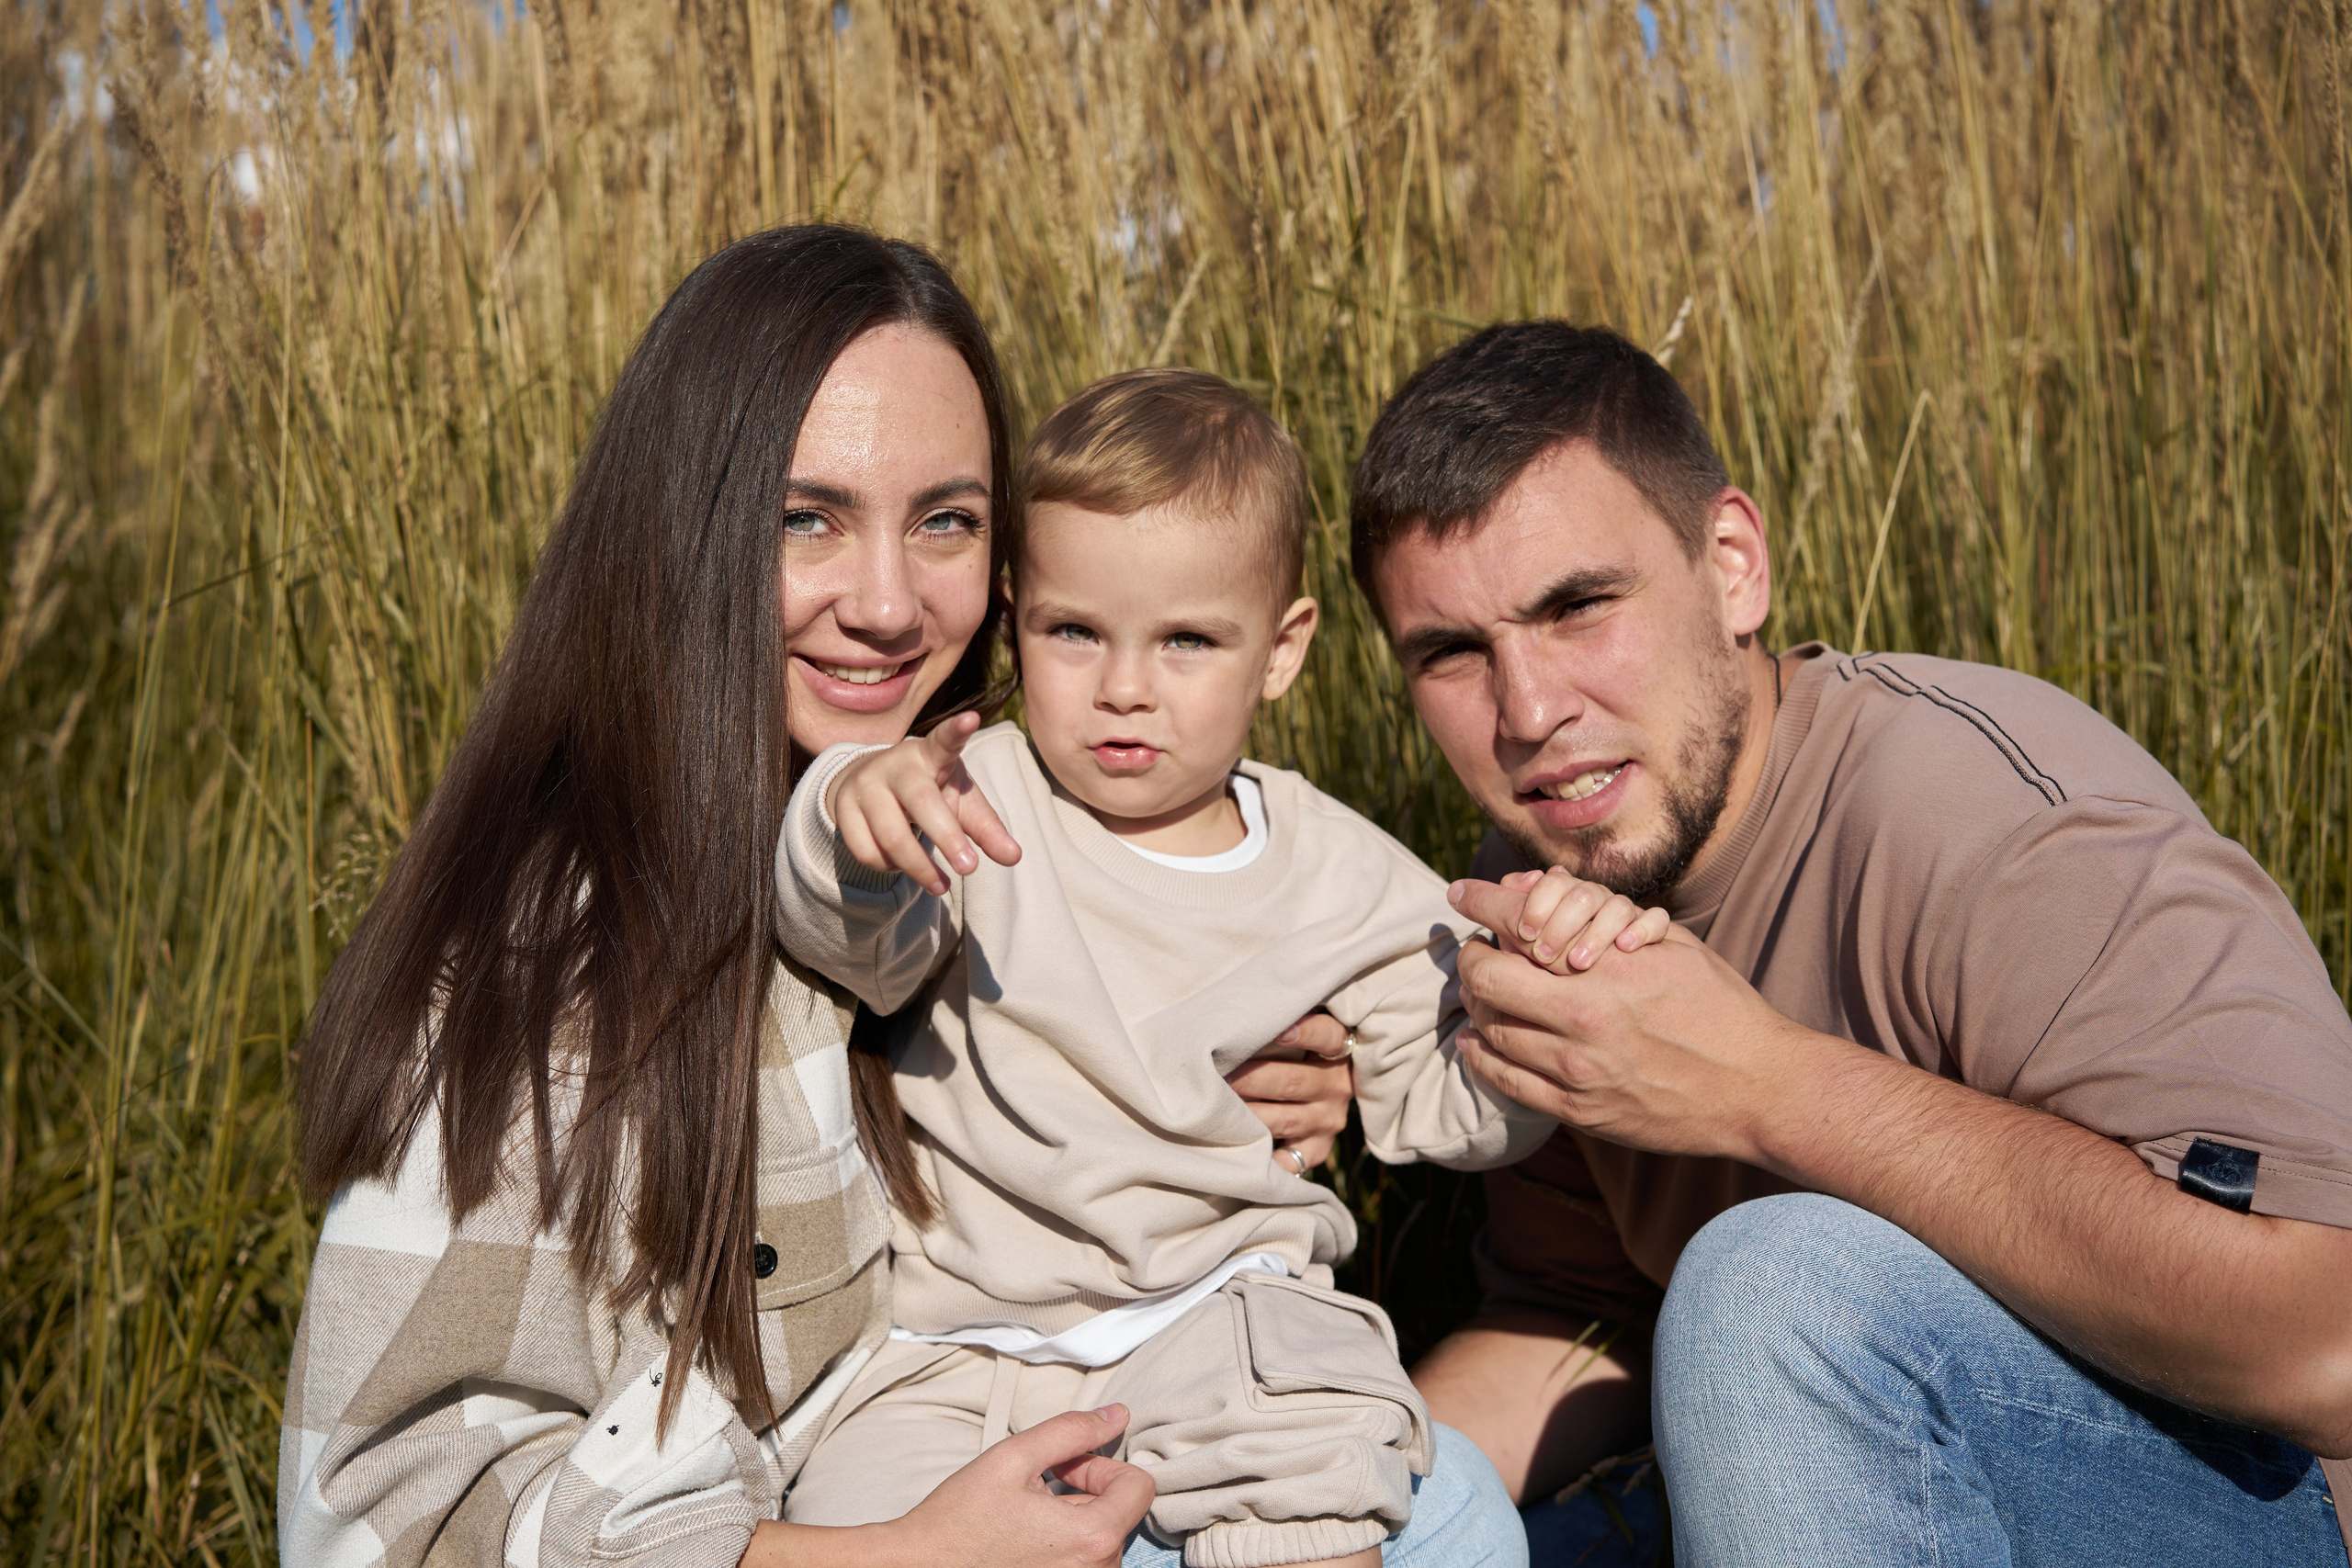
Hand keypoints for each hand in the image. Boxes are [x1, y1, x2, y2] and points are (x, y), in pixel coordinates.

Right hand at [827, 712, 1021, 894]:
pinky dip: (889, 867)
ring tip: (941, 885)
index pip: (944, 740)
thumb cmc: (930, 790)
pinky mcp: (843, 809)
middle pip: (921, 802)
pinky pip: (867, 852)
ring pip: (891, 836)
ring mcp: (865, 785)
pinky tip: (900, 864)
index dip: (957, 730)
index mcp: (930, 754)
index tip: (972, 719)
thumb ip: (987, 829)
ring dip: (920, 868)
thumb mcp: (960, 803)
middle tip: (970, 868)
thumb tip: (1014, 858)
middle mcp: (895, 765)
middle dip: (947, 837)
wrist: (871, 782)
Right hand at [891, 1405, 1152, 1566]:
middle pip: (1120, 1511)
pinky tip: (1027, 1538)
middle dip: (1085, 1490)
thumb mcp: (1013, 1458)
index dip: (1102, 1465)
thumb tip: (1116, 1416)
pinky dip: (1065, 1543)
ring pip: (1102, 1536)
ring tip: (1027, 1514)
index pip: (1140, 1486)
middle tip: (1037, 1485)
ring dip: (1074, 1517)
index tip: (1065, 1468)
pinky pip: (1084, 1561)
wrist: (921, 1567)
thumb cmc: (959, 1521)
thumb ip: (1071, 1431)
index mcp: (1093, 1538)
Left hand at [1226, 1012, 1353, 1170]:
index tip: (1278, 1029)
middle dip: (1251, 1078)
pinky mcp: (1317, 1148)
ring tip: (1214, 1107)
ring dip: (1248, 1114)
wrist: (1326, 1089)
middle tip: (1215, 1071)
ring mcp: (1328, 1120)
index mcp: (1339, 1050)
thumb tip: (1244, 999)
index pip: (1328, 1037)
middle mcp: (1337, 1086)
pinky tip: (1241, 1152)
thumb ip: (1284, 1015)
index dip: (1305, 1033)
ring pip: (1285, 1119)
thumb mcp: (1302, 1026)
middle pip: (1293, 1082)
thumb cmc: (1296, 1045)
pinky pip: (1291, 1161)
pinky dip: (1266, 1159)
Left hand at [1444, 877, 1803, 1163]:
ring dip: (1476, 1007)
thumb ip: (1611, 921)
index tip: (1461, 895)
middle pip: (1486, 981)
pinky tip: (1479, 1043)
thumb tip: (1557, 893)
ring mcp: (1578, 1072)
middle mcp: (1584, 1020)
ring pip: (1491, 1032)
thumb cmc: (1720, 1008)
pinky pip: (1507, 1083)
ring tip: (1480, 994)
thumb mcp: (1673, 947)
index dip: (1479, 904)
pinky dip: (1483, 1058)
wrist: (1757, 1088)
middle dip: (1471, 958)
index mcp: (1607, 970)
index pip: (1515, 925)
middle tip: (1474, 951)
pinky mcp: (1580, 1111)